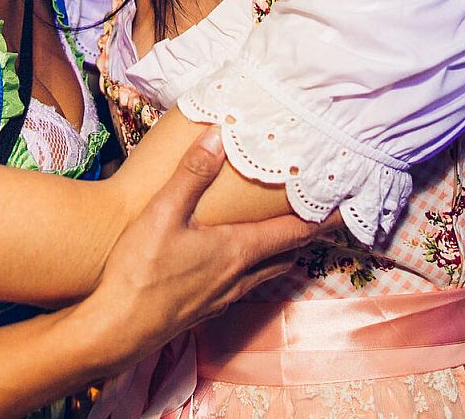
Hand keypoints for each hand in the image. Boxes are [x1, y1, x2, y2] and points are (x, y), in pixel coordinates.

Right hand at [72, 128, 320, 366]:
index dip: (321, 221)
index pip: (292, 233)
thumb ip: (192, 174)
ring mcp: (222, 298)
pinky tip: (236, 268)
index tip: (345, 211)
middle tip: (320, 221)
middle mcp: (238, 277)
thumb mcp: (164, 212)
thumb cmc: (141, 271)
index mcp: (236, 251)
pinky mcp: (204, 310)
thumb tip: (219, 135)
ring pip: (265, 275)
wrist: (118, 329)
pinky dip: (254, 272)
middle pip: (284, 256)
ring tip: (286, 243)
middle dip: (305, 238)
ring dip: (281, 257)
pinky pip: (242, 287)